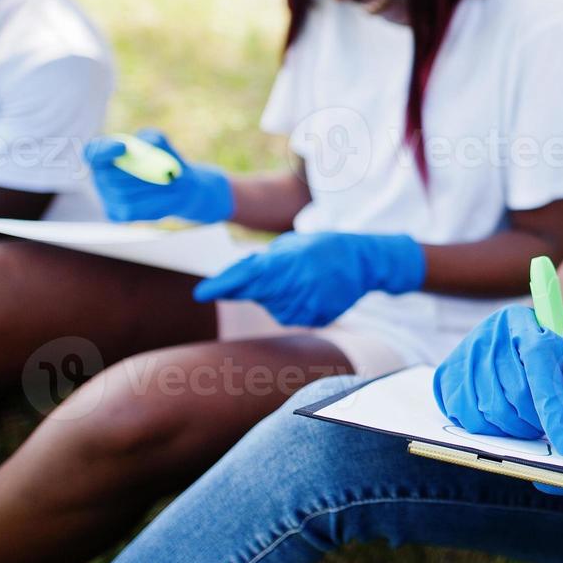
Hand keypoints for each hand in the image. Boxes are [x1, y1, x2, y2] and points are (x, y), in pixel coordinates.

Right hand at [85, 129, 233, 223]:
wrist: (179, 188)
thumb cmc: (165, 160)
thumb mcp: (162, 144)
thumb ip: (152, 139)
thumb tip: (146, 142)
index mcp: (104, 155)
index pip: (92, 152)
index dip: (103, 150)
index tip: (122, 147)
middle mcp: (100, 176)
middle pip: (110, 175)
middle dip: (135, 172)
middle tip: (158, 172)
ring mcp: (107, 197)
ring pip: (124, 192)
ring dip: (148, 186)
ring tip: (163, 182)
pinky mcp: (118, 213)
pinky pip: (133, 207)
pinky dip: (151, 200)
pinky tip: (158, 196)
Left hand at [193, 231, 424, 326]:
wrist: (363, 261)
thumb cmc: (320, 248)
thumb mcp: (290, 245)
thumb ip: (261, 262)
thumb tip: (232, 280)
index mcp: (288, 261)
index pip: (246, 277)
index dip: (221, 285)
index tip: (200, 293)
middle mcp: (297, 284)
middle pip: (257, 295)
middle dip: (256, 286)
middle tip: (279, 272)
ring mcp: (309, 304)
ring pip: (273, 308)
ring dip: (277, 297)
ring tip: (301, 280)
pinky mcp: (318, 317)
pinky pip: (291, 316)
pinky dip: (293, 305)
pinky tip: (310, 291)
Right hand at [433, 304, 562, 455]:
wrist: (513, 340)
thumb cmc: (552, 350)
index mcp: (523, 321)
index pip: (538, 358)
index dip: (553, 404)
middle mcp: (489, 333)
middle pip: (516, 392)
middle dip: (538, 421)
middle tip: (549, 426)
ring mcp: (464, 354)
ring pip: (492, 410)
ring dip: (517, 429)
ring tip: (529, 422)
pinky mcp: (447, 375)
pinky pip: (468, 417)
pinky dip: (491, 429)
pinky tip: (505, 420)